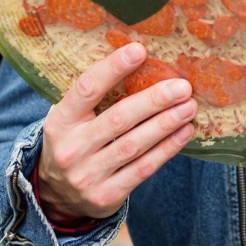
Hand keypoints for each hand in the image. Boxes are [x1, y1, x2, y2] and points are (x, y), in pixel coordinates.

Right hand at [37, 43, 196, 222]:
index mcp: (60, 122)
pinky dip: (167, 149)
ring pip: (134, 145)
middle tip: (182, 87)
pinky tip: (184, 132)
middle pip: (118, 119)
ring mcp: (88, 175)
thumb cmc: (74, 143)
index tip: (139, 50)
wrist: (56, 195)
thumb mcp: (71, 119)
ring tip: (189, 107)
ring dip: (166, 124)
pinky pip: (143, 169)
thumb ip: (94, 98)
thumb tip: (139, 61)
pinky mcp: (106, 195)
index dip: (113, 68)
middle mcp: (71, 148)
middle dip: (154, 101)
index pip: (87, 89)